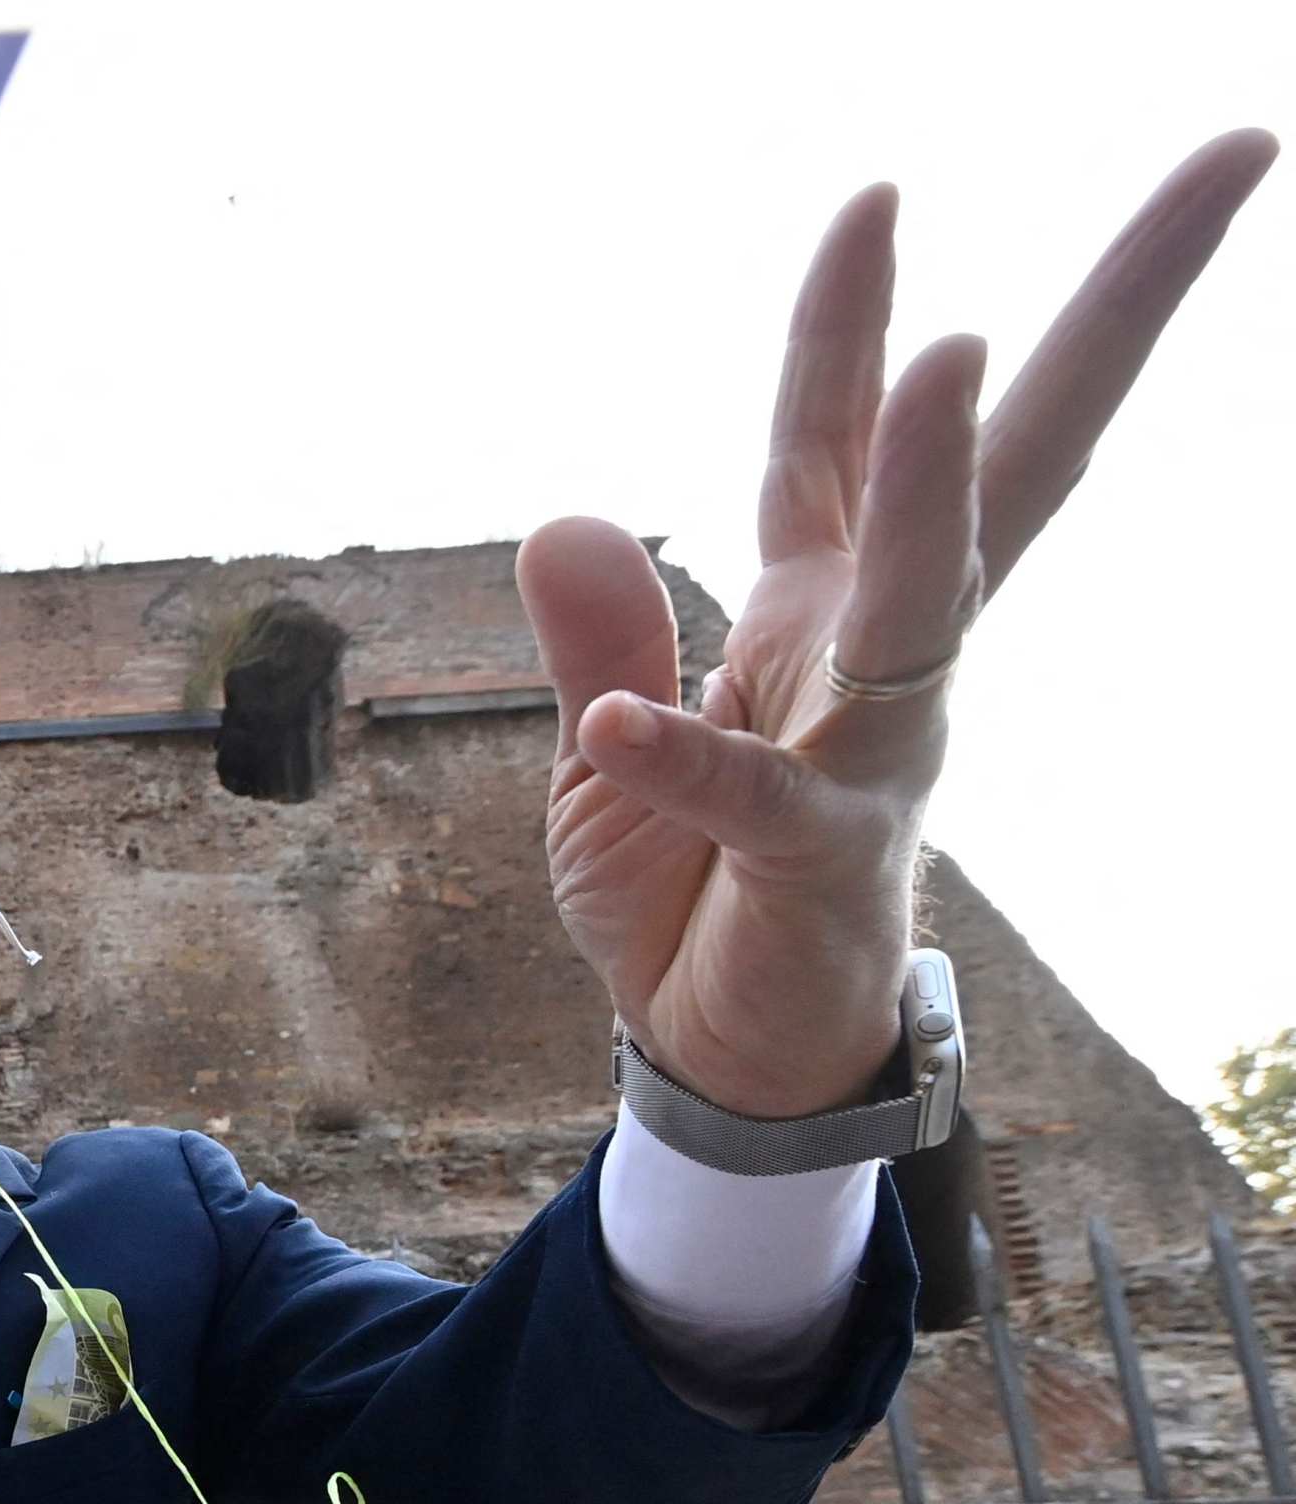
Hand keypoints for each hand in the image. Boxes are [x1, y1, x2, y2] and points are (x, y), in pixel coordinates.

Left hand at [518, 133, 1273, 1118]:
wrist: (716, 1053)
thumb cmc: (688, 887)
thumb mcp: (605, 746)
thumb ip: (599, 631)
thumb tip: (563, 513)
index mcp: (822, 606)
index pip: (836, 432)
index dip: (850, 318)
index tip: (877, 191)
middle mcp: (879, 651)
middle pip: (1005, 456)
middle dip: (1110, 312)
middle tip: (1229, 162)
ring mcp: (874, 747)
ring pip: (926, 590)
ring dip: (934, 477)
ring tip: (948, 350)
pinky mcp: (822, 858)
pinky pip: (751, 795)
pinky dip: (678, 758)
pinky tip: (616, 724)